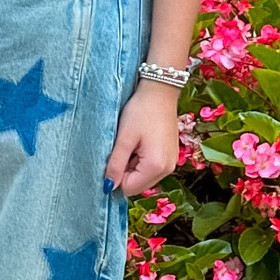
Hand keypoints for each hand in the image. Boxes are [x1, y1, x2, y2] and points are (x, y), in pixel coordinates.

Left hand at [106, 81, 179, 195]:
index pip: (128, 188)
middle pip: (137, 185)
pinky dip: (141, 159)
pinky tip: (139, 142)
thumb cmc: (141, 111)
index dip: (115, 176)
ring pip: (143, 177)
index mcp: (156, 166)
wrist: (161, 91)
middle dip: (125, 171)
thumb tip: (108, 186)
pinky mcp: (170, 156)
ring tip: (132, 143)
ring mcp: (171, 163)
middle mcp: (167, 169)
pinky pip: (151, 167)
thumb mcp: (124, 138)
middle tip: (123, 147)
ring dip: (132, 165)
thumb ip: (116, 164)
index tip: (112, 156)